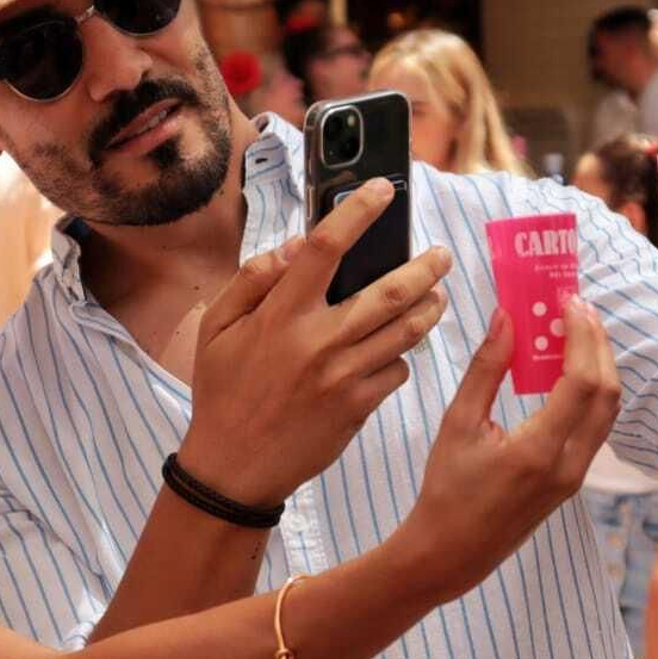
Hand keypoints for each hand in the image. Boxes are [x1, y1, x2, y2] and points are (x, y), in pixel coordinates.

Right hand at [181, 178, 453, 505]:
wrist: (234, 467)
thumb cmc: (222, 392)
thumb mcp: (216, 328)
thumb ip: (252, 280)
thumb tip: (295, 248)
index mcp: (280, 315)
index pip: (325, 248)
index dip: (357, 212)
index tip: (380, 191)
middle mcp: (318, 341)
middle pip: (391, 290)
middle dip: (426, 266)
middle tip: (440, 254)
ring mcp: (343, 376)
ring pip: (406, 331)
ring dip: (430, 308)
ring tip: (437, 295)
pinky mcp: (358, 407)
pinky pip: (396, 370)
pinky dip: (400, 355)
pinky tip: (394, 350)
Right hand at [401, 298, 620, 601]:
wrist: (451, 551)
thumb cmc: (446, 489)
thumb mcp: (457, 424)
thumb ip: (485, 369)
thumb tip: (505, 319)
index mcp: (539, 451)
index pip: (582, 382)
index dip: (583, 336)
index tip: (570, 303)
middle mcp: (569, 465)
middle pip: (607, 393)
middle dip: (598, 344)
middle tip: (576, 309)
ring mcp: (576, 476)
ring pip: (608, 412)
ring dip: (600, 367)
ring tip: (576, 332)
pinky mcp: (573, 481)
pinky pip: (596, 428)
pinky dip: (591, 392)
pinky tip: (568, 371)